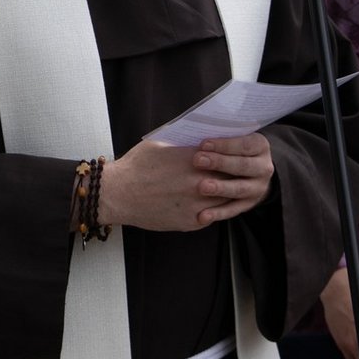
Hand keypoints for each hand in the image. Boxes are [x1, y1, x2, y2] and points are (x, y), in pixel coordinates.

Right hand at [98, 133, 273, 231]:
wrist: (119, 194)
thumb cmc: (136, 166)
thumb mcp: (159, 144)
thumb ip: (183, 142)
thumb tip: (199, 136)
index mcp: (193, 159)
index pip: (226, 156)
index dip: (231, 155)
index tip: (234, 153)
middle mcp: (199, 182)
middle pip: (229, 178)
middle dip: (234, 174)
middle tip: (239, 171)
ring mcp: (197, 204)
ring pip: (225, 199)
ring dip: (228, 193)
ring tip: (229, 188)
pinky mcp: (192, 222)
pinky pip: (212, 215)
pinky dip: (214, 209)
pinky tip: (212, 203)